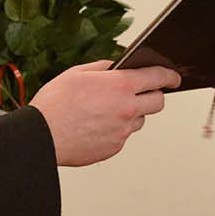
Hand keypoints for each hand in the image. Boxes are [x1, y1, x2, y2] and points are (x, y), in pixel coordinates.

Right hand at [30, 60, 179, 165]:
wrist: (41, 136)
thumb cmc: (55, 104)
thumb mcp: (77, 73)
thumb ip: (103, 67)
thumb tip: (116, 67)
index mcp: (120, 87)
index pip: (158, 77)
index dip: (169, 75)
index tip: (173, 77)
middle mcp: (127, 110)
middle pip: (158, 102)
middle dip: (154, 94)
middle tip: (142, 92)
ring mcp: (122, 132)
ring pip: (139, 121)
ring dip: (131, 113)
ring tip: (106, 110)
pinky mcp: (114, 148)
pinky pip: (123, 136)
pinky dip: (115, 129)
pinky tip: (95, 124)